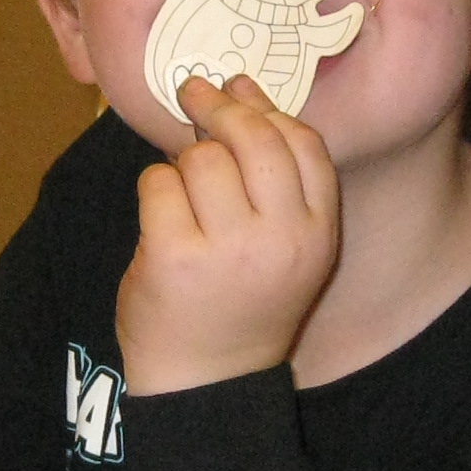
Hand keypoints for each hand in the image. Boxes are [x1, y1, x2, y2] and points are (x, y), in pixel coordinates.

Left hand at [116, 75, 339, 394]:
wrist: (205, 381)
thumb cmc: (241, 302)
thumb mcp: (283, 246)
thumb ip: (273, 175)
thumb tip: (240, 88)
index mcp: (317, 234)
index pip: (305, 143)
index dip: (267, 109)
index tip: (238, 94)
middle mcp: (281, 239)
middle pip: (254, 138)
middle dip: (219, 108)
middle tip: (193, 96)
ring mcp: (228, 249)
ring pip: (201, 158)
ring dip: (182, 164)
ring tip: (182, 196)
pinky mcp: (175, 256)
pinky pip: (157, 183)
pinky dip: (153, 191)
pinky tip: (160, 220)